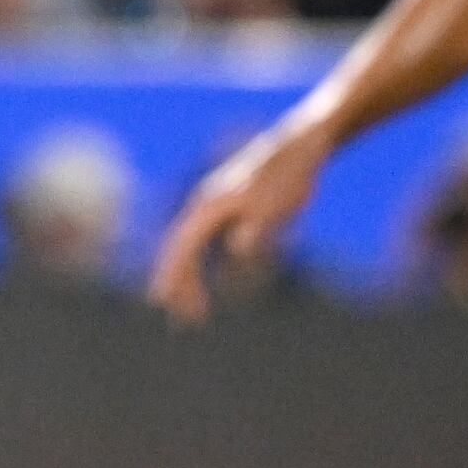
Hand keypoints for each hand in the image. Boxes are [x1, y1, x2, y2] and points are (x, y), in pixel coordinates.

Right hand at [149, 125, 328, 321]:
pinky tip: (226, 285)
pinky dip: (215, 268)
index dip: (173, 276)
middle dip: (181, 285)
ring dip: (195, 280)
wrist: (304, 145)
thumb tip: (239, 252)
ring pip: (200, 250)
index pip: (184, 247)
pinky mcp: (238, 211)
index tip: (163, 303)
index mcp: (210, 206)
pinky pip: (217, 246)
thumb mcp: (276, 206)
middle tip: (182, 322)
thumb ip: (258, 230)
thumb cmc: (289, 177)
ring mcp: (222, 208)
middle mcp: (209, 207)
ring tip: (195, 311)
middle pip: (185, 251)